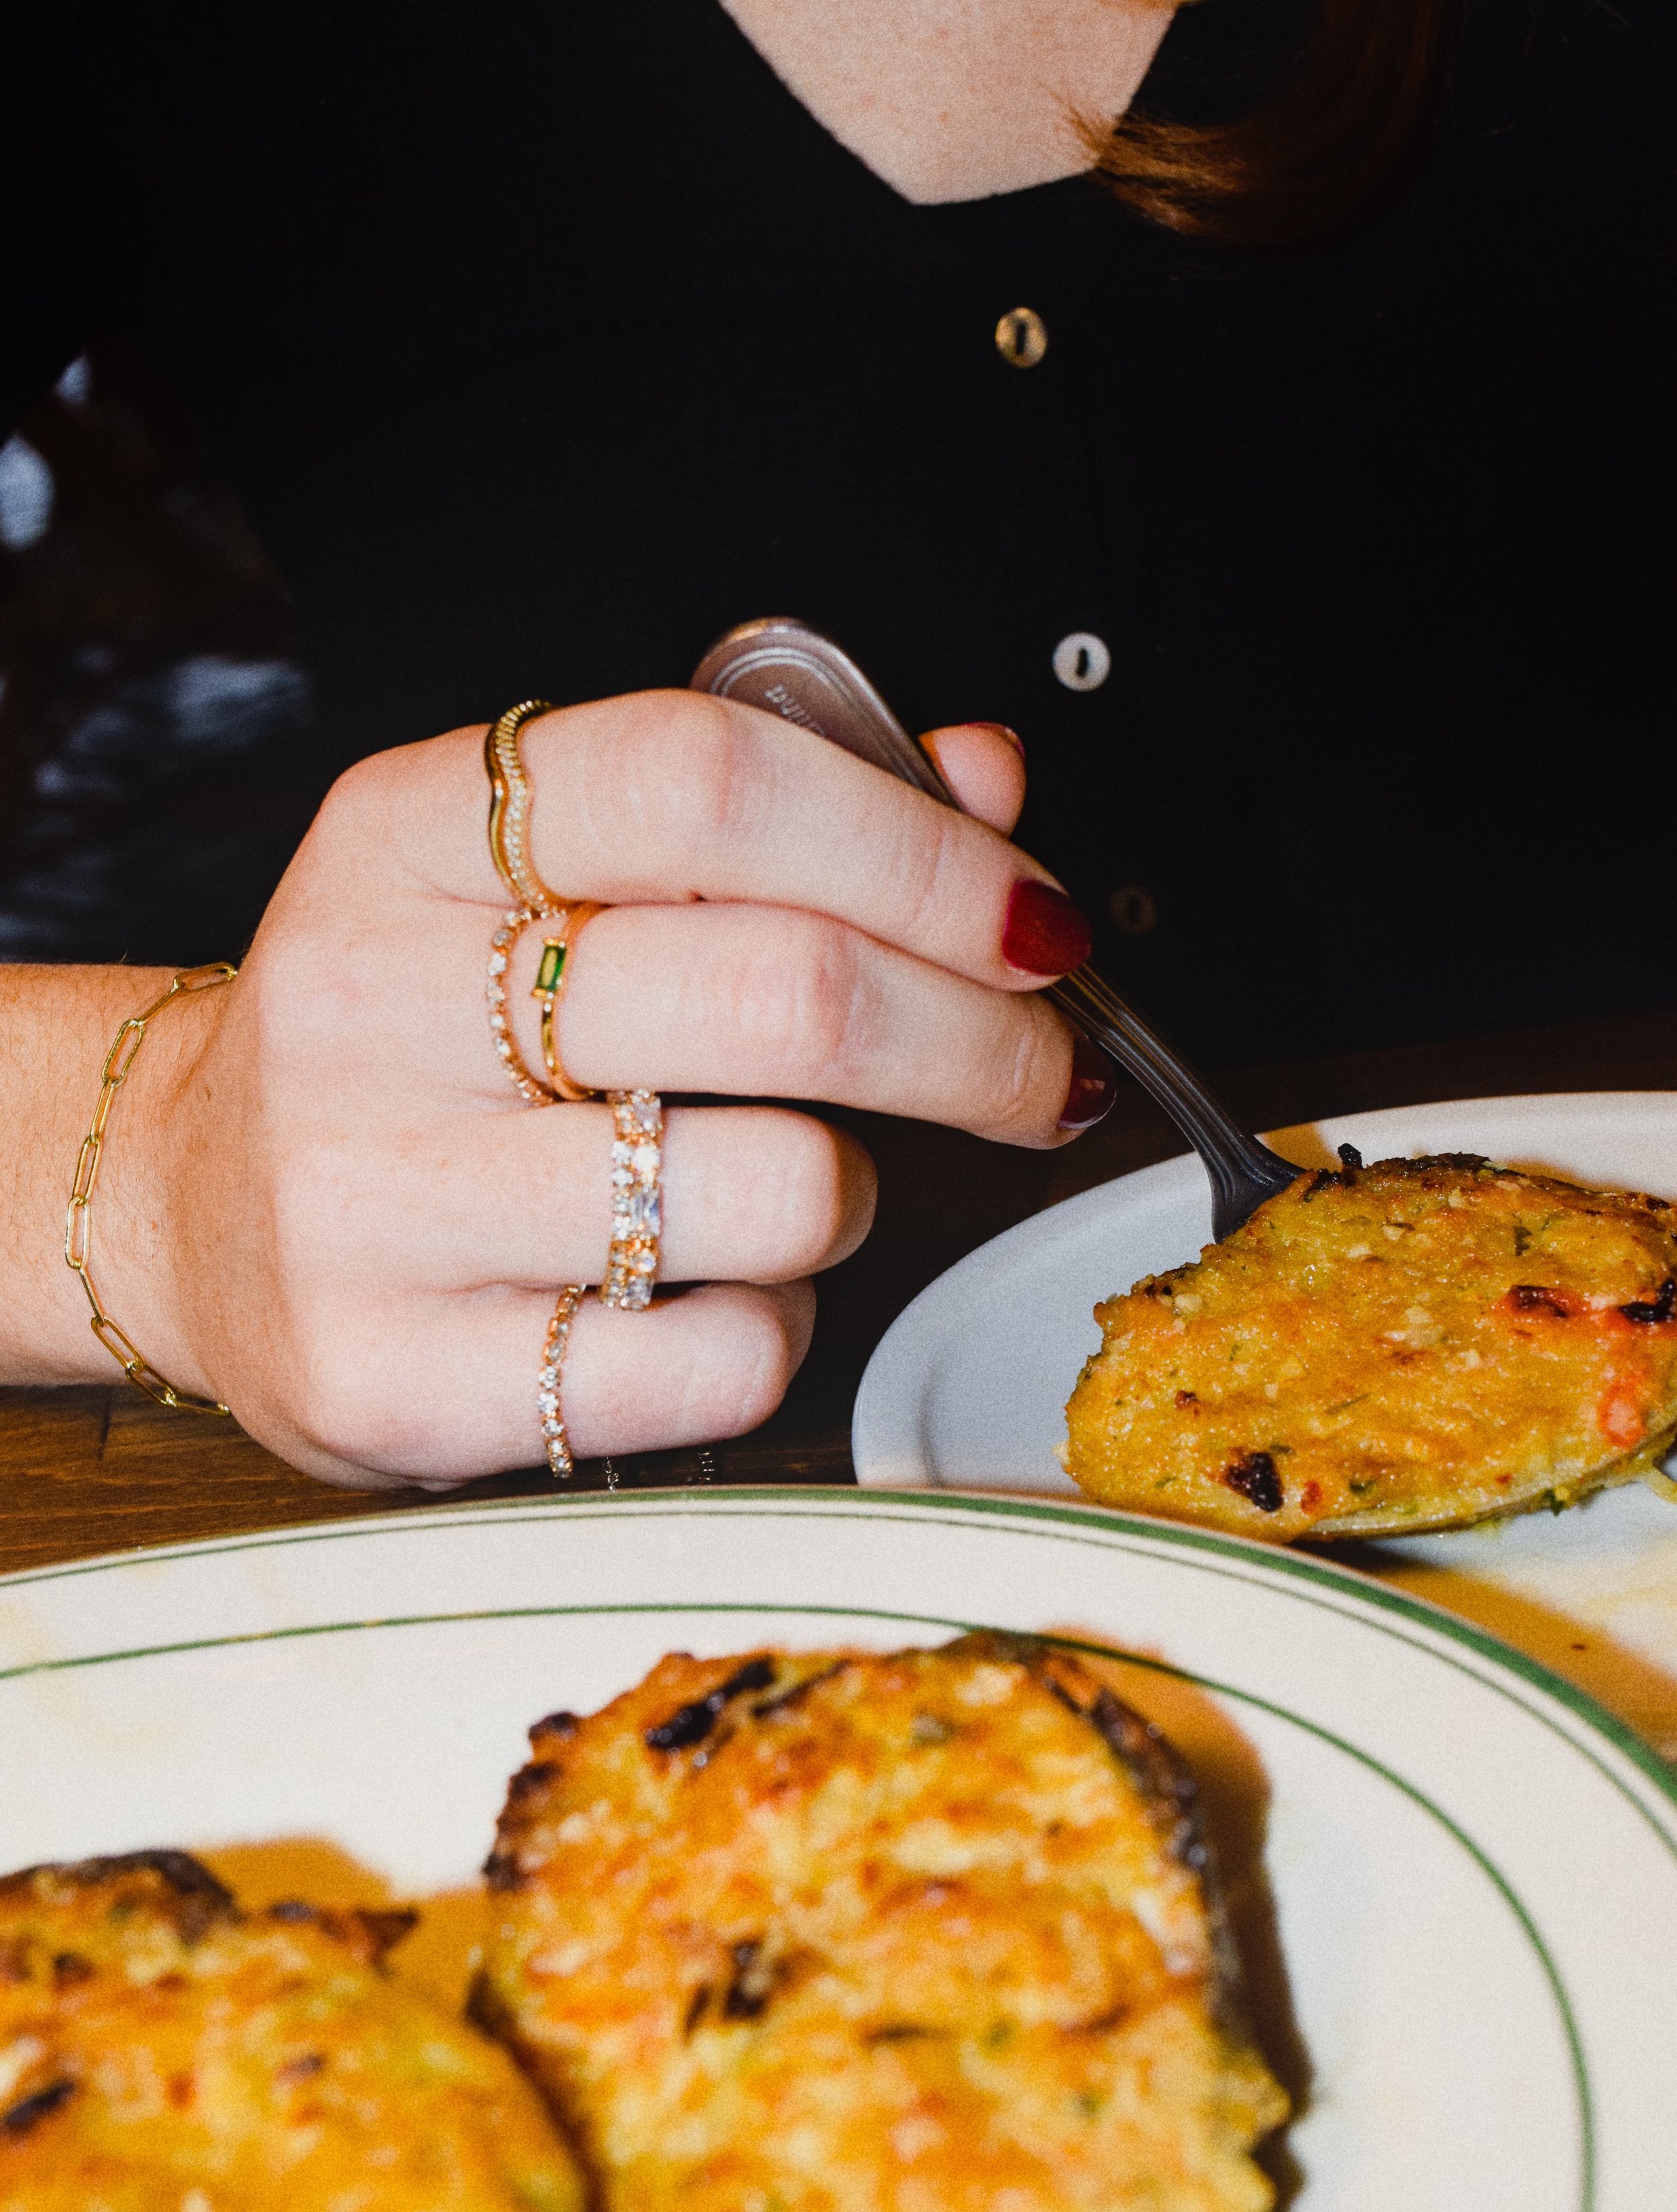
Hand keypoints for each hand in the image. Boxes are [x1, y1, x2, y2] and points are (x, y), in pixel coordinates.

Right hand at [118, 692, 1107, 1484]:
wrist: (186, 1208)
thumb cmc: (409, 1033)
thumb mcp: (529, 871)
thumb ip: (762, 812)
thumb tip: (981, 781)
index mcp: (408, 833)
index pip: (707, 781)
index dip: (919, 851)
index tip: (1026, 919)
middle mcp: (369, 1002)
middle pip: (787, 992)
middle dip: (977, 1040)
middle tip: (1034, 1068)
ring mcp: (370, 1203)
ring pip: (777, 1188)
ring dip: (852, 1193)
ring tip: (792, 1183)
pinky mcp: (402, 1380)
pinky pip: (722, 1358)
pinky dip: (776, 1326)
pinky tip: (707, 1291)